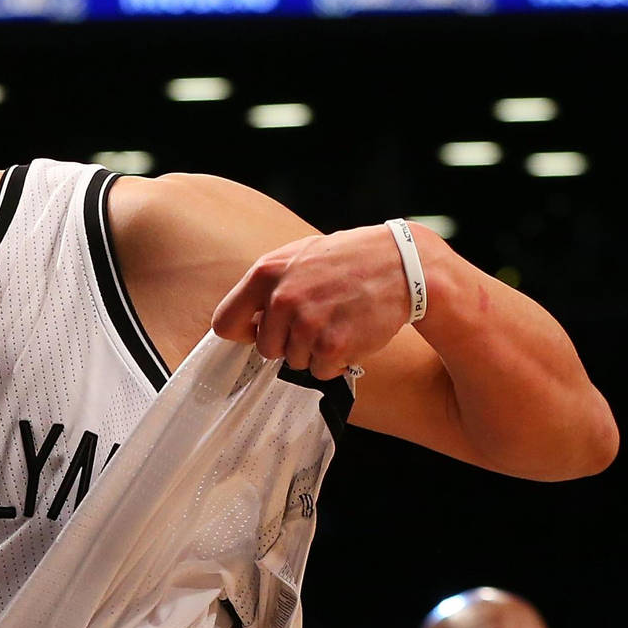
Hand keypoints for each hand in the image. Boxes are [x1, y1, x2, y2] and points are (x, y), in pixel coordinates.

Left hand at [211, 225, 412, 379]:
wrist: (402, 265)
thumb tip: (245, 321)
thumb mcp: (299, 256)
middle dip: (287, 342)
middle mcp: (282, 299)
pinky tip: (351, 334)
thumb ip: (268, 286)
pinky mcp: (333, 345)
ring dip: (315, 351)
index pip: (226, 322)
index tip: (257, 332)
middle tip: (316, 321)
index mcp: (266, 273)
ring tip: (337, 321)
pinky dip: (336, 362)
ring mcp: (307, 324)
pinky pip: (321, 371)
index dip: (243, 332)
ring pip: (294, 361)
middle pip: (265, 349)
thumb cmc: (348, 260)